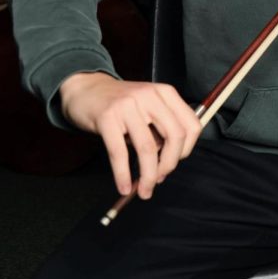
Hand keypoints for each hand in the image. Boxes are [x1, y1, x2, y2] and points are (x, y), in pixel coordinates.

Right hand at [59, 71, 200, 199]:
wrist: (85, 88)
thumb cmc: (121, 103)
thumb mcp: (148, 106)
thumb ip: (161, 128)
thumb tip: (167, 164)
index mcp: (166, 93)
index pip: (191, 125)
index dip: (186, 149)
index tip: (174, 163)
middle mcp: (150, 96)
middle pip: (175, 136)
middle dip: (169, 164)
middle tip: (160, 180)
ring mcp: (128, 105)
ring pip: (148, 148)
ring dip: (148, 176)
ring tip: (145, 190)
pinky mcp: (106, 117)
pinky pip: (119, 152)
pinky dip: (123, 174)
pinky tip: (124, 187)